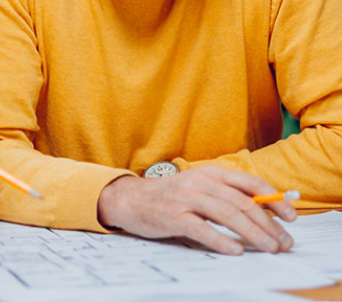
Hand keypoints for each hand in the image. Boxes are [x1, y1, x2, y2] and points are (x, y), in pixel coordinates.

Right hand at [98, 165, 296, 254]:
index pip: (251, 183)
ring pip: (227, 215)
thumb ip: (226, 194)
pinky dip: (220, 240)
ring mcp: (185, 198)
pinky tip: (235, 250)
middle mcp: (199, 182)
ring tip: (268, 247)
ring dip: (252, 233)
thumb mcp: (200, 187)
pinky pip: (201, 229)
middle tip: (284, 241)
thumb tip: (264, 211)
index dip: (274, 201)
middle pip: (242, 202)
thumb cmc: (170, 197)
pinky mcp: (172, 216)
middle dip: (268, 224)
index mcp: (210, 173)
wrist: (131, 199)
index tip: (291, 218)